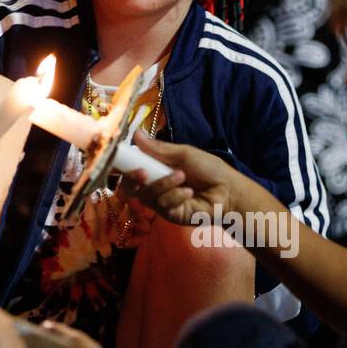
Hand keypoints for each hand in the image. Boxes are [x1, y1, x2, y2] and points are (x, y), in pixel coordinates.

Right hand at [122, 131, 245, 224]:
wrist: (229, 190)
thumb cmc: (209, 169)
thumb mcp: (183, 154)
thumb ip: (158, 148)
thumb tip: (135, 133)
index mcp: (156, 168)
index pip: (130, 169)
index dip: (120, 166)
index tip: (117, 159)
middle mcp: (154, 186)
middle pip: (129, 187)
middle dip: (132, 178)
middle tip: (143, 172)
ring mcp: (161, 202)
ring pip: (146, 195)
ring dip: (163, 184)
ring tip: (182, 176)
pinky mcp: (170, 215)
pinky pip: (162, 206)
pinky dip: (174, 196)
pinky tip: (189, 192)